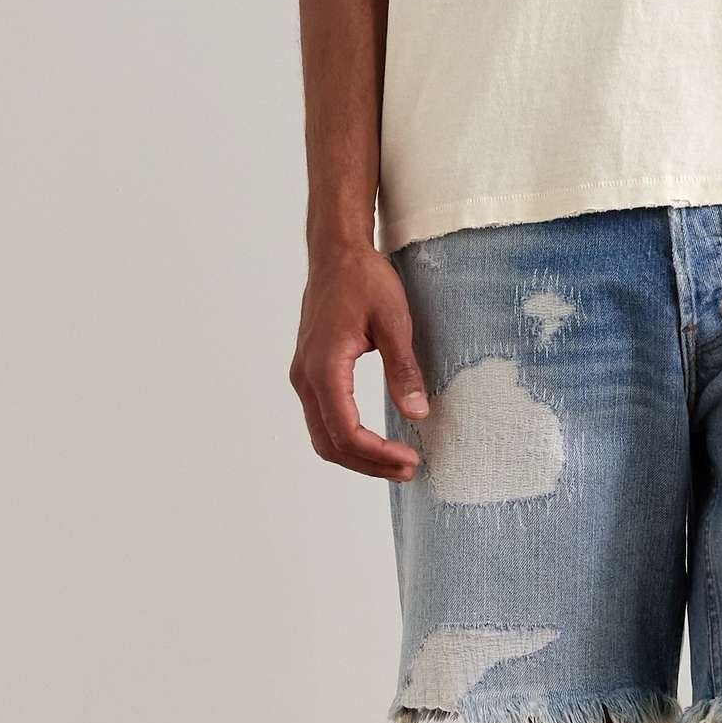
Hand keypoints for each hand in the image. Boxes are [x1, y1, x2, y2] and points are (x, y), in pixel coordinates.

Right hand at [290, 246, 427, 480]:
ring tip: (395, 462)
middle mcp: (306, 377)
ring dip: (357, 456)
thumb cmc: (364, 280)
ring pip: (322, 436)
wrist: (336, 253)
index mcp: (325, 366)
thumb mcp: (394, 322)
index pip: (345, 430)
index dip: (377, 454)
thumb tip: (417, 413)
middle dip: (368, 463)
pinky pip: (322, 419)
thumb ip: (403, 370)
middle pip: (329, 443)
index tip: (410, 459)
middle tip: (408, 469)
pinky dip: (346, 439)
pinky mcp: (310, 373)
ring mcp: (304, 376)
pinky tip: (374, 441)